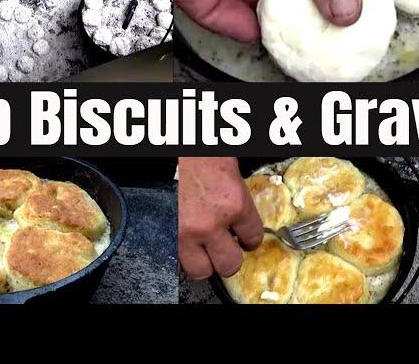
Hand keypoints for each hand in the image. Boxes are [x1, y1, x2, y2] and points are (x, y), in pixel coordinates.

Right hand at [178, 157, 262, 278]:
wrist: (172, 149)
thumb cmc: (200, 153)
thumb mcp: (230, 175)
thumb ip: (236, 203)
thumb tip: (238, 223)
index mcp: (234, 204)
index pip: (253, 237)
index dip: (249, 240)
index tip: (244, 240)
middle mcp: (211, 222)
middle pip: (229, 264)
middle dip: (228, 258)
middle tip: (224, 249)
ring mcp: (185, 231)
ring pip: (201, 270)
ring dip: (203, 261)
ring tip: (202, 250)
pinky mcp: (165, 233)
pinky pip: (177, 259)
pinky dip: (181, 253)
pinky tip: (184, 241)